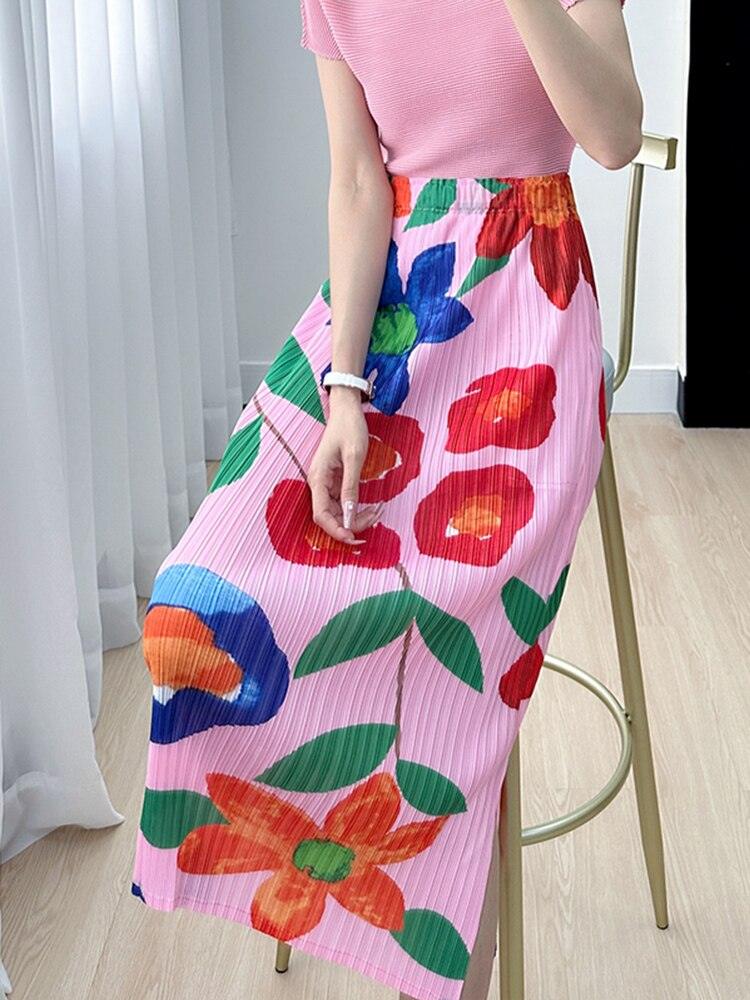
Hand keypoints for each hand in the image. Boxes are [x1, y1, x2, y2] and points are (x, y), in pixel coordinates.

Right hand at [307, 387, 383, 543]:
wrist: (347, 409)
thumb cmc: (349, 427)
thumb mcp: (354, 457)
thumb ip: (350, 487)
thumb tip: (350, 514)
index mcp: (318, 478)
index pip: (320, 515)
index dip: (335, 530)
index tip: (354, 537)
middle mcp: (319, 483)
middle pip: (330, 517)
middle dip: (351, 524)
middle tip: (375, 519)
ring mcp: (327, 483)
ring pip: (338, 512)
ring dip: (357, 517)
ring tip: (378, 511)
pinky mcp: (336, 481)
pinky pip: (344, 502)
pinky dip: (357, 508)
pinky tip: (373, 507)